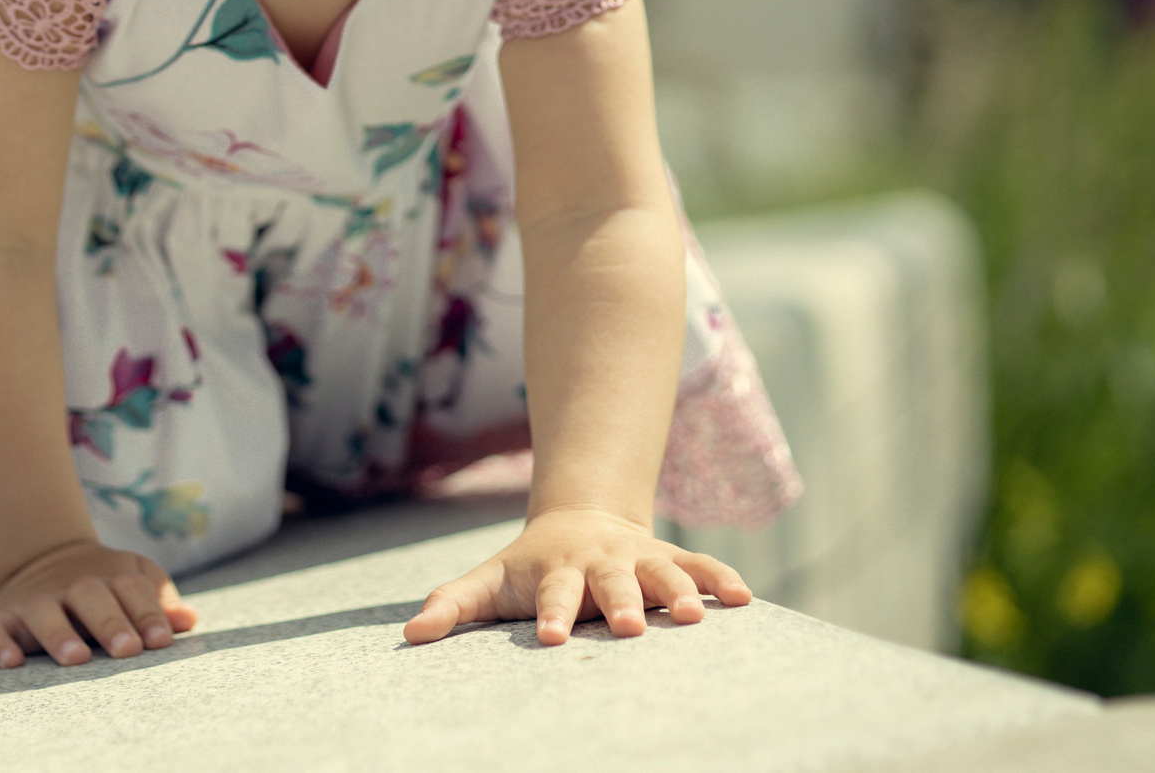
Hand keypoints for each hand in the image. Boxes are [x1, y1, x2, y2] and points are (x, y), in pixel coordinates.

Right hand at [0, 539, 200, 668]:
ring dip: (58, 633)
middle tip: (127, 650)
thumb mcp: (136, 580)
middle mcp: (73, 586)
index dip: (148, 613)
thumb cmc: (106, 584)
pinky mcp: (3, 616)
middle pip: (91, 596)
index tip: (161, 641)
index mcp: (112, 576)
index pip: (133, 589)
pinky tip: (11, 663)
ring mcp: (36, 600)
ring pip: (43, 611)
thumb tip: (189, 620)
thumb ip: (159, 601)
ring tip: (77, 658)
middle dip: (110, 622)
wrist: (46, 557)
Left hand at [403, 505, 749, 645]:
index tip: (554, 637)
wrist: (579, 518)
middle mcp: (601, 562)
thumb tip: (411, 635)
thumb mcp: (489, 580)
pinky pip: (700, 565)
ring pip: (662, 571)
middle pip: (612, 584)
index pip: (553, 594)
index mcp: (557, 571)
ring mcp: (639, 558)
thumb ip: (453, 605)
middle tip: (631, 630)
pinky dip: (721, 579)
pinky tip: (743, 600)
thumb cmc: (528, 566)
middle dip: (622, 604)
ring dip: (680, 590)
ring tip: (694, 616)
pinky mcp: (671, 559)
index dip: (553, 613)